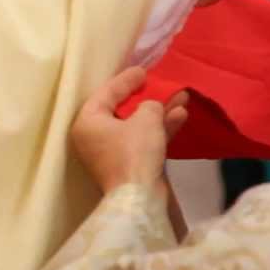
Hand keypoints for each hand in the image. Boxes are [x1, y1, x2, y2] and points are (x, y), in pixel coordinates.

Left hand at [71, 67, 188, 194]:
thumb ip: (149, 105)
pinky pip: (144, 141)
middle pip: (121, 110)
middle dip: (146, 97)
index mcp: (87, 123)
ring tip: (182, 96)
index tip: (142, 71)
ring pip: (137, 126)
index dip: (125, 80)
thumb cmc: (134, 151)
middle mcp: (94, 138)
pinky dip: (160, 129)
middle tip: (160, 83)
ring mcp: (111, 154)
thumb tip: (151, 107)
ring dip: (159, 112)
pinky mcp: (128, 167)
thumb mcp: (144, 119)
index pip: (105, 93)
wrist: (140, 199)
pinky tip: (181, 115)